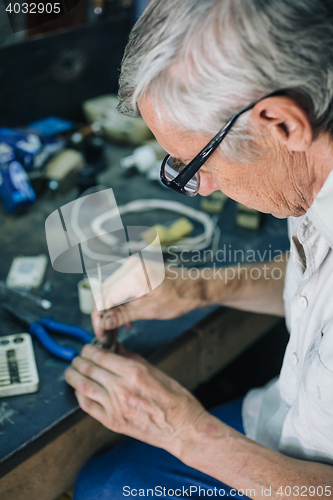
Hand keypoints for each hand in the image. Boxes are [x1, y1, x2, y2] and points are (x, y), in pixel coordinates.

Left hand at [64, 343, 206, 456]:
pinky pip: (87, 406)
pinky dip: (79, 395)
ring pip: (83, 387)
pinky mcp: (112, 422)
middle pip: (88, 369)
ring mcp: (115, 407)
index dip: (88, 350)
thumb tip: (115, 348)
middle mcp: (121, 388)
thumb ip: (132, 357)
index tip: (87, 348)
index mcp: (134, 372)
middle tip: (76, 357)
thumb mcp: (156, 370)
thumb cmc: (174, 398)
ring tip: (71, 371)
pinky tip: (79, 390)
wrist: (182, 428)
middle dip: (78, 360)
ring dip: (73, 376)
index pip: (100, 356)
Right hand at [92, 256, 204, 339]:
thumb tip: (104, 323)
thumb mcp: (151, 310)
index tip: (101, 334)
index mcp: (132, 274)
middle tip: (107, 337)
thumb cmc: (180, 297)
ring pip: (113, 294)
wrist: (198, 287)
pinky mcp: (137, 272)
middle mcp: (130, 267)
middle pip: (106, 294)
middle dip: (105, 317)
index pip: (104, 297)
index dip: (99, 318)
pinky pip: (122, 290)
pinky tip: (127, 321)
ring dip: (113, 313)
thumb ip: (124, 315)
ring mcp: (133, 268)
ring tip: (116, 333)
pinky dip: (122, 306)